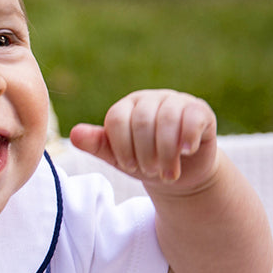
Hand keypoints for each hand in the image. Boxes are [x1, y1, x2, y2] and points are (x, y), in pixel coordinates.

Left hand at [69, 90, 218, 191]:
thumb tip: (73, 134)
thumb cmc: (144, 162)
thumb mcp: (118, 157)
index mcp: (126, 107)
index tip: (128, 165)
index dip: (121, 145)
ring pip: (167, 118)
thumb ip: (97, 145)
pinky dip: (187, 137)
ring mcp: (176, 101)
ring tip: (166, 173)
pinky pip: (192, 116)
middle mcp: (149, 99)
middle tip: (149, 171)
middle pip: (141, 120)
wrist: (180, 172)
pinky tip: (185, 152)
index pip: (116, 118)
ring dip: (165, 151)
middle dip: (144, 152)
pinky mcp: (199, 110)